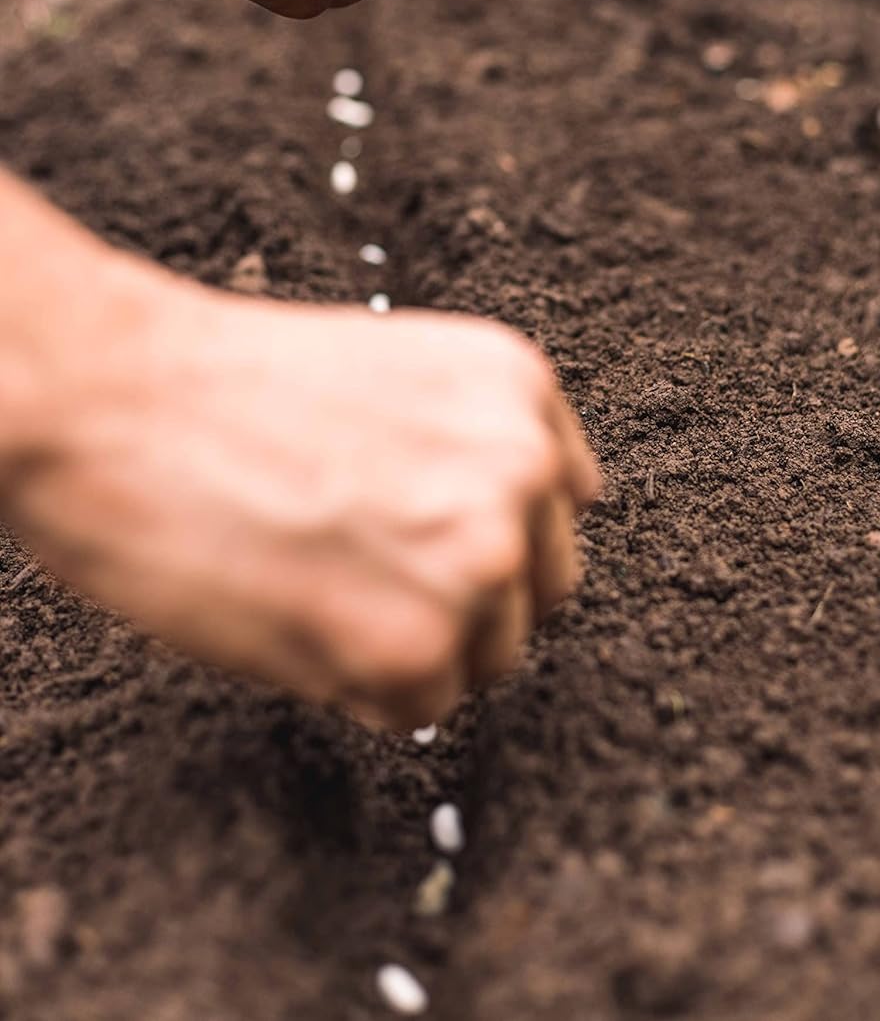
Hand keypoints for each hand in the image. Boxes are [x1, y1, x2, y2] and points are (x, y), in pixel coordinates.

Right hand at [9, 264, 597, 729]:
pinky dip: (353, 688)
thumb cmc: (221, 389)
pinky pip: (417, 711)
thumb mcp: (393, 375)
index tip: (431, 545)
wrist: (114, 402)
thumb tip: (510, 547)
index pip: (558, 506)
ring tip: (311, 582)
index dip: (489, 536)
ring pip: (485, 659)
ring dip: (409, 646)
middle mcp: (523, 469)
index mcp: (516, 387)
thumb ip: (468, 446)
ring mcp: (481, 560)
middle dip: (465, 602)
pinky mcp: (418, 651)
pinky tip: (290, 615)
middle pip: (540, 592)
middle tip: (359, 576)